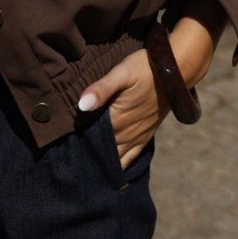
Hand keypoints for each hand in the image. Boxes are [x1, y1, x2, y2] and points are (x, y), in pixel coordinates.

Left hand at [77, 0, 228, 167]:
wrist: (175, 71)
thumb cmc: (144, 68)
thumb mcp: (121, 73)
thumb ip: (101, 89)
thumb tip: (81, 106)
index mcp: (117, 119)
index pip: (90, 138)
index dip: (76, 143)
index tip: (61, 148)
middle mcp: (126, 133)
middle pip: (101, 151)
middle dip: (86, 156)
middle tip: (68, 162)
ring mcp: (137, 136)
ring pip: (115, 158)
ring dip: (101, 163)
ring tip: (84, 169)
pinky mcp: (145, 135)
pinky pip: (131, 157)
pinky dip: (119, 165)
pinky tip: (110, 171)